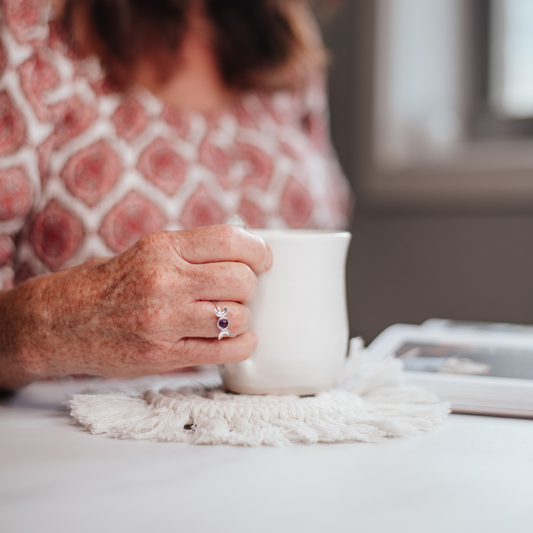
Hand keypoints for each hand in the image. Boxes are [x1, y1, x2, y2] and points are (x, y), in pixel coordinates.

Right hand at [0, 225, 271, 387]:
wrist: (55, 323)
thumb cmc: (104, 285)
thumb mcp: (145, 252)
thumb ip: (191, 253)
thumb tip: (245, 256)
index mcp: (162, 247)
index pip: (230, 240)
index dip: (258, 250)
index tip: (264, 260)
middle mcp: (165, 280)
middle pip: (241, 279)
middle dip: (250, 286)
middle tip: (239, 292)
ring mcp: (164, 320)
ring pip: (237, 315)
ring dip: (244, 317)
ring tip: (231, 317)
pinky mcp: (163, 355)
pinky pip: (226, 351)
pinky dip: (243, 345)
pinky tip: (238, 340)